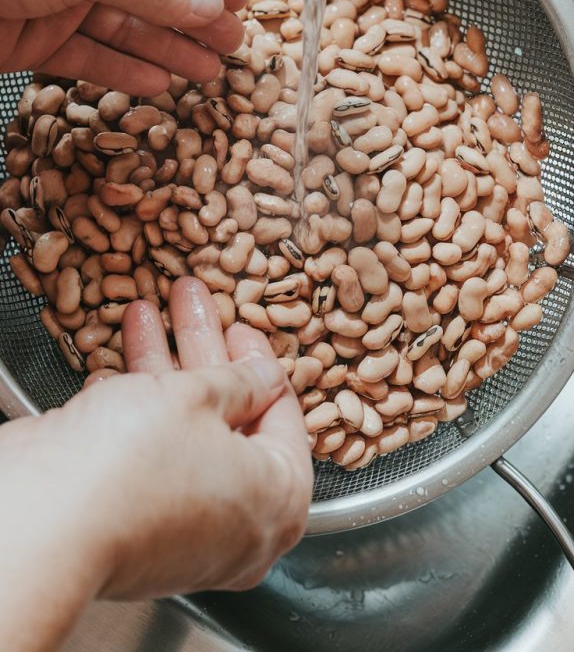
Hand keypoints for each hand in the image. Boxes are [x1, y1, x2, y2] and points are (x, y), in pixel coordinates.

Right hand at [0, 279, 311, 651]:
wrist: (44, 521)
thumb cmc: (134, 467)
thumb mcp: (199, 396)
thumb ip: (239, 381)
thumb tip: (266, 375)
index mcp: (277, 499)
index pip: (283, 412)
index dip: (258, 358)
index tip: (241, 325)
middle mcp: (239, 527)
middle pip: (229, 419)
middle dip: (201, 350)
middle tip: (191, 305)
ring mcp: (184, 531)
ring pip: (183, 434)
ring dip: (162, 370)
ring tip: (143, 314)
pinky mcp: (134, 525)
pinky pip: (148, 458)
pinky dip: (136, 412)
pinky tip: (115, 369)